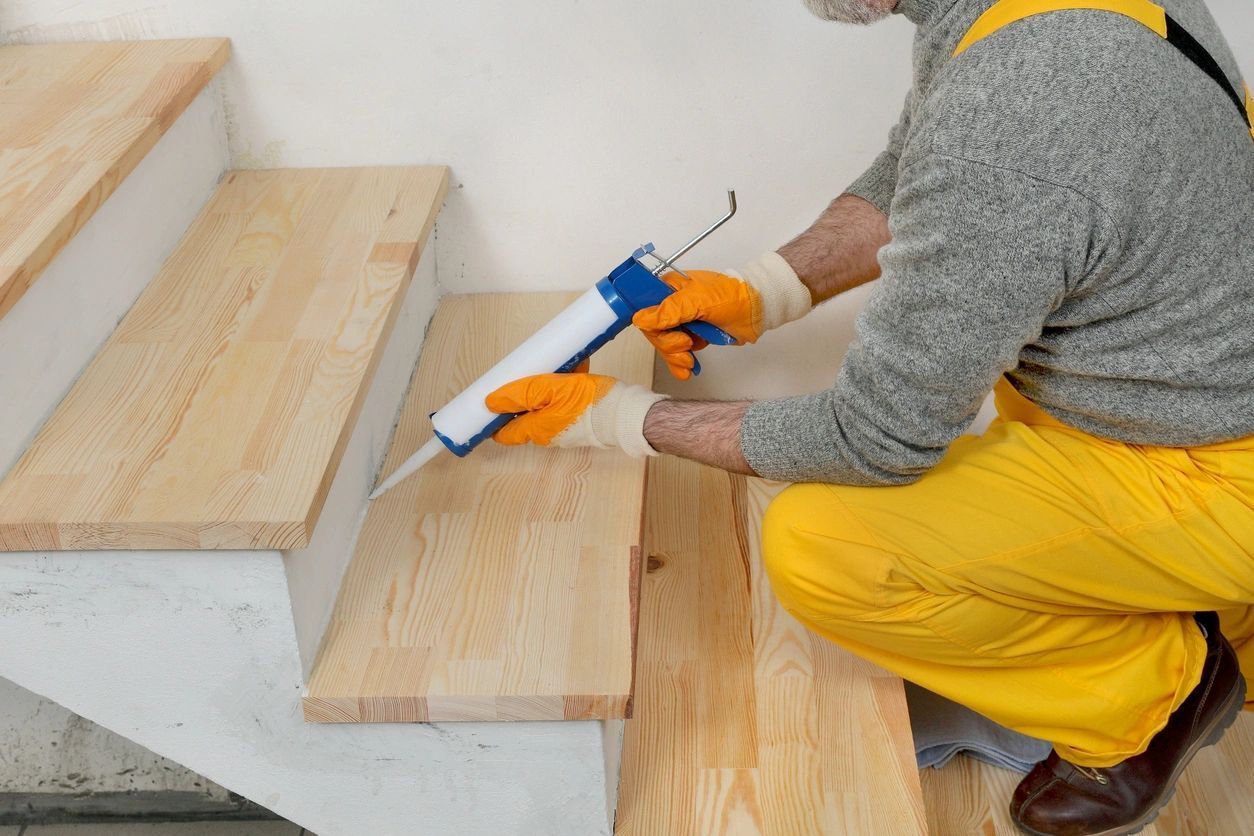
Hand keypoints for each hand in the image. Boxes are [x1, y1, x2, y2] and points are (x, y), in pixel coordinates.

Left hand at [485, 372, 667, 456]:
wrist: (627, 413)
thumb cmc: (590, 404)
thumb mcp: (550, 390)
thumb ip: (521, 394)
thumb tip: (491, 402)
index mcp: (536, 429)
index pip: (504, 432)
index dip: (493, 419)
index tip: (486, 405)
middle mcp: (548, 433)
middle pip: (524, 415)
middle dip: (522, 395)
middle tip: (522, 373)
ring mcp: (565, 427)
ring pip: (545, 405)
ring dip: (545, 386)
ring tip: (554, 365)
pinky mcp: (580, 420)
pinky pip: (564, 402)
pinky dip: (564, 386)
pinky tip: (574, 367)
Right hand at [631, 252, 811, 379]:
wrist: (757, 311)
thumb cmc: (733, 297)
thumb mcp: (698, 300)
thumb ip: (669, 310)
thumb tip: (641, 318)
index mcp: (670, 288)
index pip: (645, 308)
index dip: (650, 325)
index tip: (660, 334)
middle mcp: (673, 305)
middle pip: (655, 332)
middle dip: (668, 345)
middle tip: (685, 345)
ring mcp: (683, 322)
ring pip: (665, 345)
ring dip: (676, 357)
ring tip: (689, 360)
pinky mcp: (692, 337)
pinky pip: (678, 354)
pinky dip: (680, 365)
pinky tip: (687, 370)